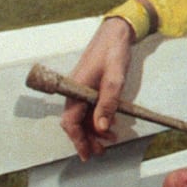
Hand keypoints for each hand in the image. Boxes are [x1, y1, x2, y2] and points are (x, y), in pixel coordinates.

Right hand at [60, 17, 133, 159]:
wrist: (116, 33)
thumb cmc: (113, 52)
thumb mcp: (114, 78)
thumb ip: (108, 102)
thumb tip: (101, 127)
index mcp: (75, 90)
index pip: (70, 122)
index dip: (78, 140)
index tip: (87, 153)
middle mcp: (74, 92)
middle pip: (75, 123)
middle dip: (87, 139)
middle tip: (100, 152)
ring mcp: (81, 89)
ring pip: (83, 117)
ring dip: (94, 130)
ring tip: (110, 140)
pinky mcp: (89, 87)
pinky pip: (90, 108)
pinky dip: (99, 118)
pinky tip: (111, 123)